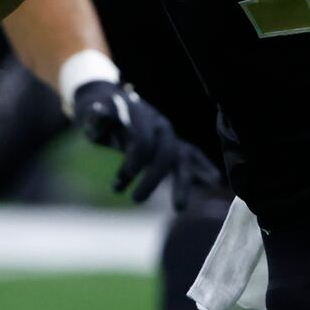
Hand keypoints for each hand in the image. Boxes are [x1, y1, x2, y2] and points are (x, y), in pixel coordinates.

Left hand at [73, 80, 223, 208]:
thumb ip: (97, 116)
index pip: (143, 142)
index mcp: (140, 116)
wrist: (114, 101)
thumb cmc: (101, 115)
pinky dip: (203, 167)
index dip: (132, 164)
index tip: (116, 186)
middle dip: (153, 178)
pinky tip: (215, 182)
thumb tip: (98, 111)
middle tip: (135, 200)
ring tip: (180, 208)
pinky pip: (192, 155)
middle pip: (165, 152)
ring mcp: (169, 134)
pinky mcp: (173, 143)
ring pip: (182, 157)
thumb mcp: (94, 115)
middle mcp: (159, 124)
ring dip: (182, 183)